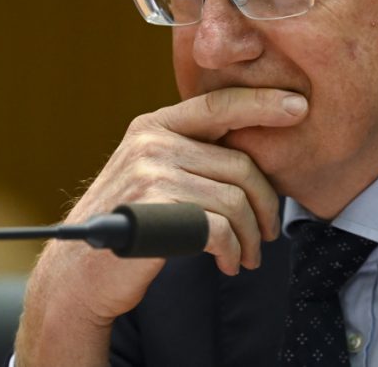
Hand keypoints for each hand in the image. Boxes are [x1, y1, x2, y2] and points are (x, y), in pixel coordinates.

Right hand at [15, 87, 306, 365]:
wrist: (79, 273)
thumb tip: (260, 147)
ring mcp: (151, 172)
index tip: (298, 107)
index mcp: (155, 126)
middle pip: (240, 165)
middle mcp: (152, 141)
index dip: (262, 104)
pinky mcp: (154, 208)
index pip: (220, 104)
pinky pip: (219, 227)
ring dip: (250, 236)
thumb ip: (194, 154)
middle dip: (265, 205)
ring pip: (235, 200)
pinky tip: (227, 262)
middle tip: (268, 232)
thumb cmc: (131, 224)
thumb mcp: (156, 174)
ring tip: (246, 255)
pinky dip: (231, 249)